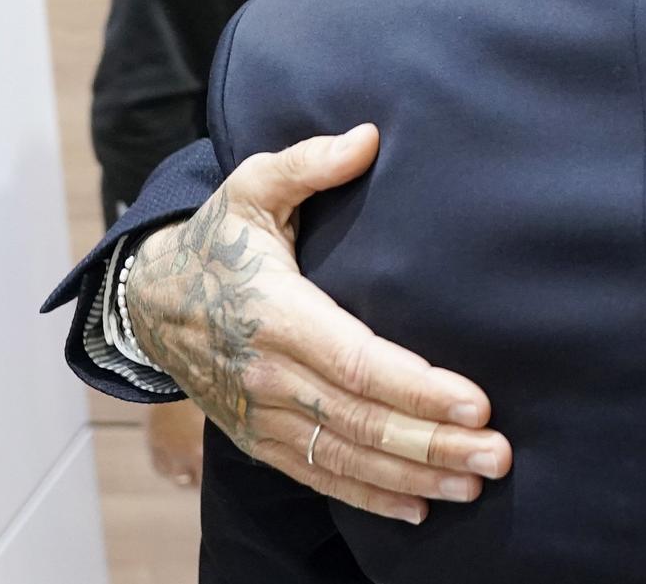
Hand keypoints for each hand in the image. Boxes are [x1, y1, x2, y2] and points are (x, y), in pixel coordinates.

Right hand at [125, 124, 512, 522]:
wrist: (147, 301)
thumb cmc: (217, 238)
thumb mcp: (252, 186)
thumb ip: (307, 163)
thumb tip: (367, 138)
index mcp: (274, 314)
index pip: (355, 362)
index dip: (415, 387)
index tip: (475, 400)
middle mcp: (267, 375)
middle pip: (359, 420)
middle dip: (432, 442)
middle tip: (498, 455)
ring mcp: (260, 415)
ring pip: (344, 456)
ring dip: (413, 476)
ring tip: (476, 484)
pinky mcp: (257, 440)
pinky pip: (315, 476)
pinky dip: (367, 496)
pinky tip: (419, 508)